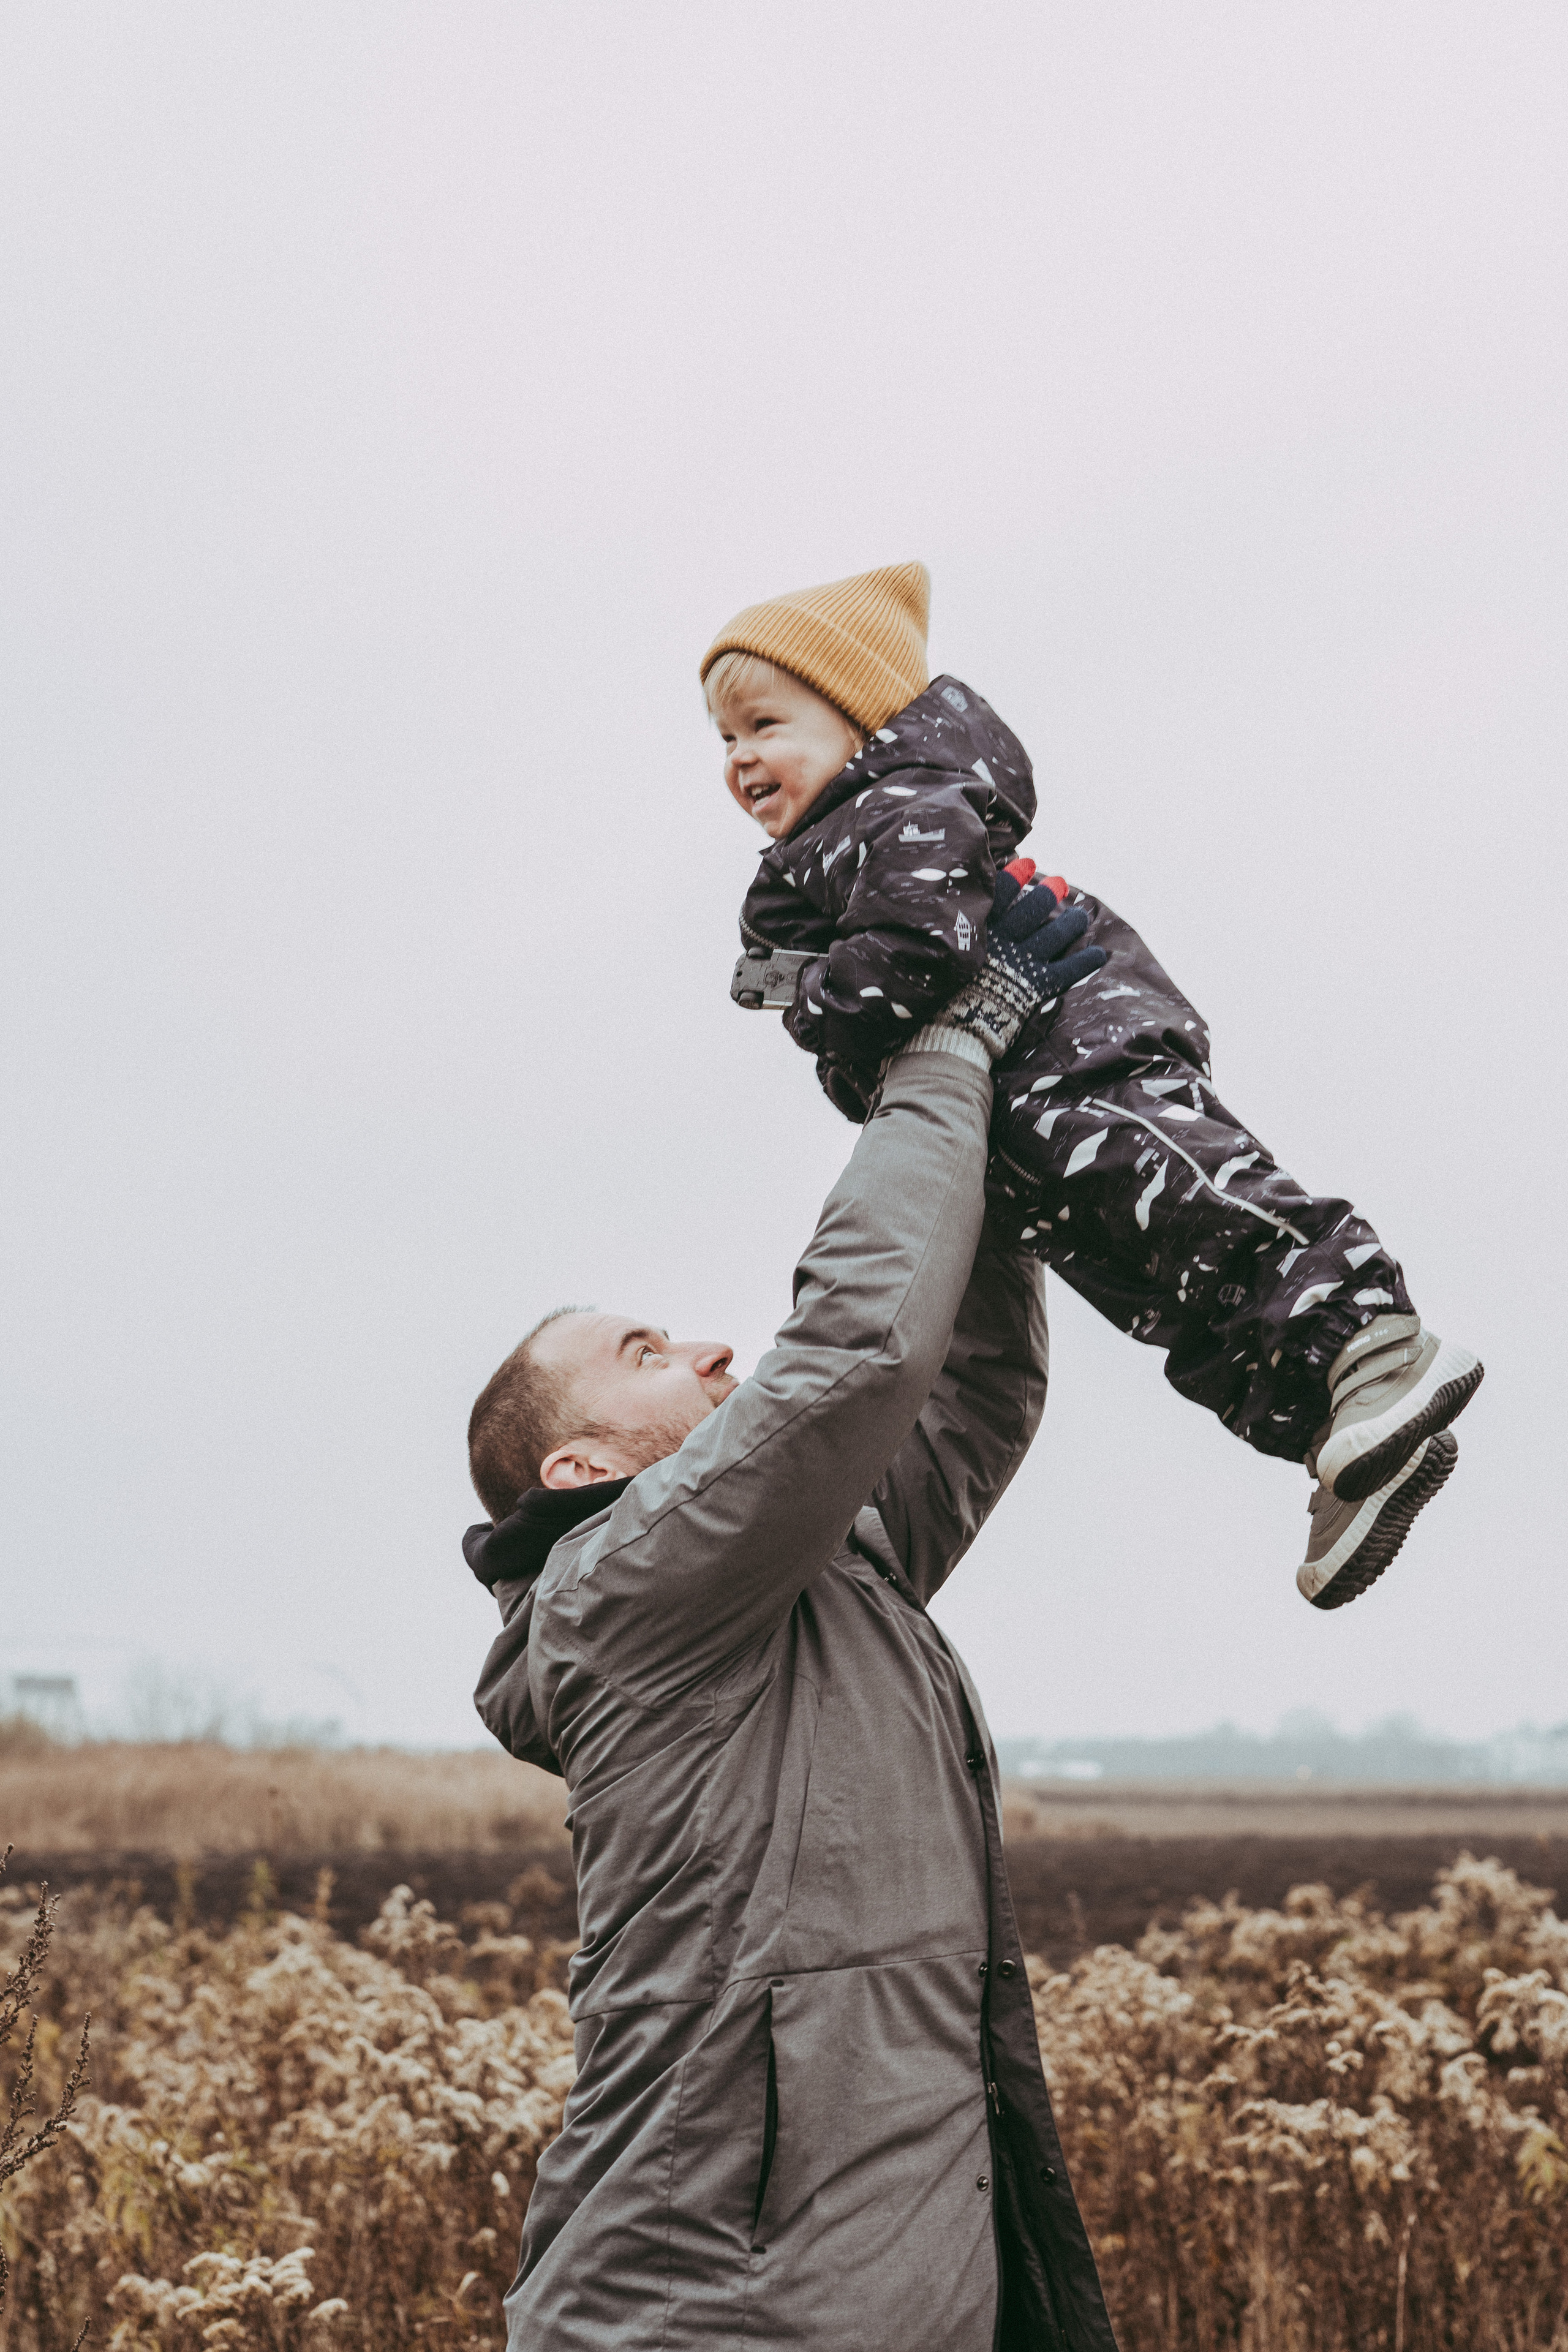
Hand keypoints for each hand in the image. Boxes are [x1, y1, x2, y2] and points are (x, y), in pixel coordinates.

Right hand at [929, 858, 1108, 1058]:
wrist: (953, 1028)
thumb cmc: (941, 996)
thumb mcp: (941, 955)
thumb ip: (955, 935)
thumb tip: (955, 916)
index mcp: (980, 931)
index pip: (1001, 893)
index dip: (1016, 876)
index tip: (1027, 862)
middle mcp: (1004, 941)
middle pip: (1033, 909)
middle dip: (1048, 894)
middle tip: (1060, 883)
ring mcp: (1024, 962)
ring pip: (1055, 934)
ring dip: (1072, 922)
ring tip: (1081, 916)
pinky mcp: (1038, 986)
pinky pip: (1069, 969)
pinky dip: (1086, 961)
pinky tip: (1099, 954)